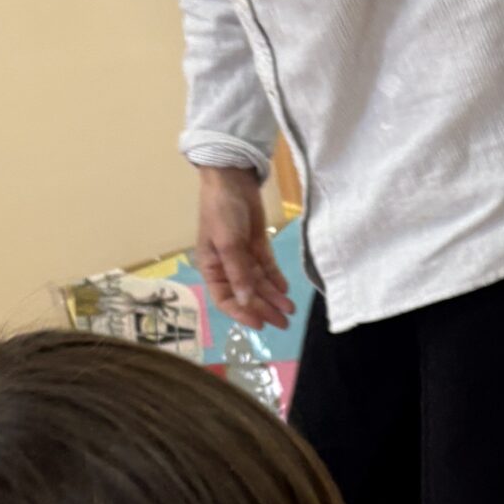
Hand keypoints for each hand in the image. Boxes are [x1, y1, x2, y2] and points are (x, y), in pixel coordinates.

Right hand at [195, 166, 294, 331]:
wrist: (232, 178)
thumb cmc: (222, 210)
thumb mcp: (228, 243)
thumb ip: (238, 273)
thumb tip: (247, 302)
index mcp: (212, 267)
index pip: (226, 299)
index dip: (242, 313)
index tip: (261, 325)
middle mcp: (227, 266)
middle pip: (247, 294)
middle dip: (265, 308)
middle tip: (284, 322)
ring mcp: (243, 256)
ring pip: (259, 283)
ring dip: (274, 297)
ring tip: (290, 310)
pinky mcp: (256, 245)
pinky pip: (267, 268)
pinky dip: (276, 279)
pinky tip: (286, 290)